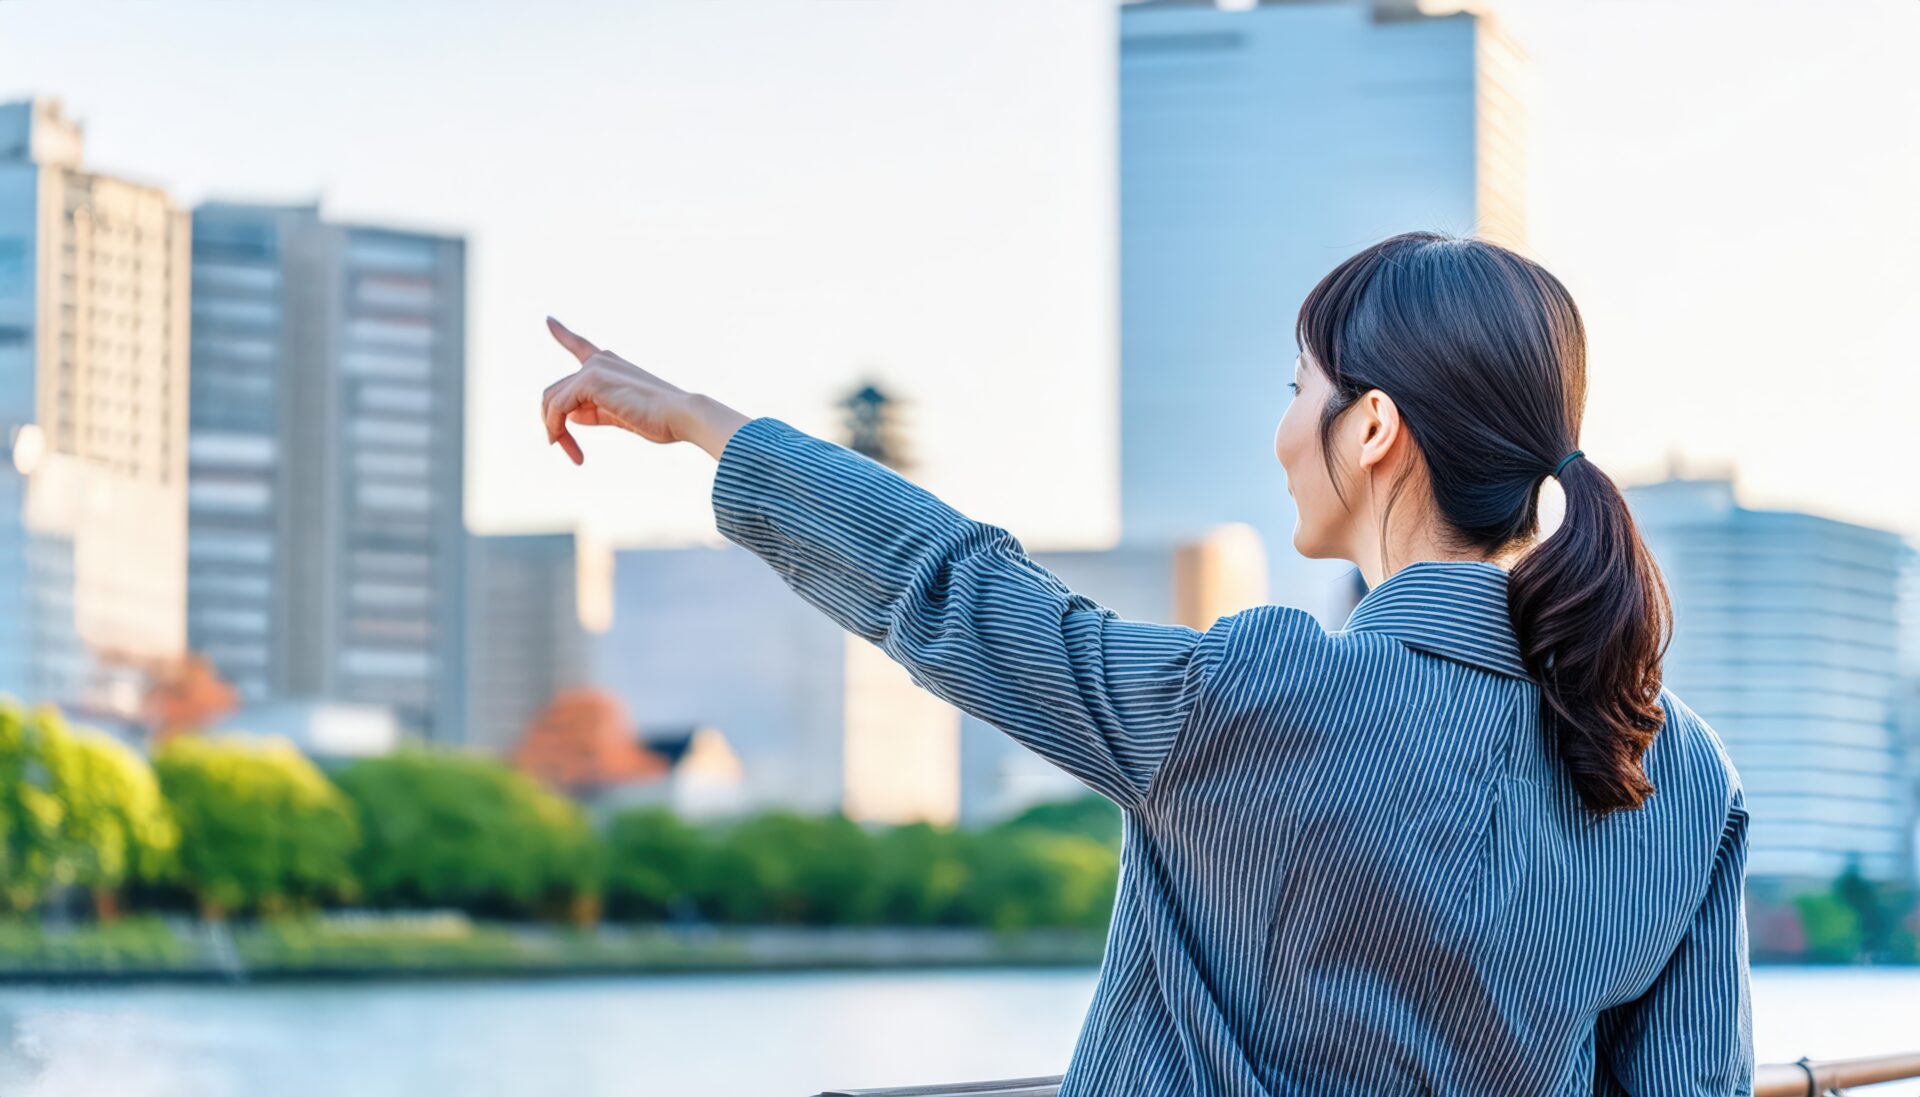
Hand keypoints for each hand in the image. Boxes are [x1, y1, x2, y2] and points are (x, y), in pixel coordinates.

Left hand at [539, 317, 748, 462]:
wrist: (683, 415)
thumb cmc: (662, 420)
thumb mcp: (621, 416)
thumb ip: (595, 413)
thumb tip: (571, 417)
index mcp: (610, 365)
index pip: (580, 346)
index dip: (562, 332)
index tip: (549, 320)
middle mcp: (600, 360)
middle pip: (556, 392)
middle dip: (556, 424)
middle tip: (573, 454)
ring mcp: (594, 368)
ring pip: (551, 401)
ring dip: (555, 431)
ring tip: (574, 456)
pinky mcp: (590, 380)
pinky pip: (557, 408)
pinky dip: (557, 429)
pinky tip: (567, 447)